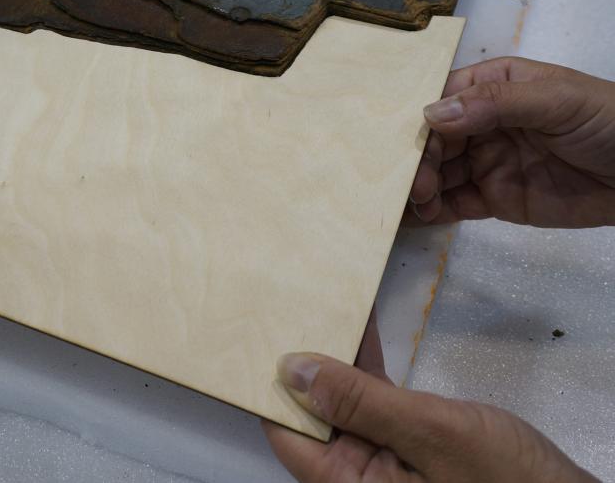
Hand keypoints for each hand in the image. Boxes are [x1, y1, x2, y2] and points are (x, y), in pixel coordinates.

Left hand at [262, 331, 597, 481]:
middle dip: (302, 364)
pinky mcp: (406, 448)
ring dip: (334, 360)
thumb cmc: (511, 480)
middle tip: (286, 305)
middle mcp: (358, 478)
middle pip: (312, 417)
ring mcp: (382, 464)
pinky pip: (374, 403)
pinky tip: (358, 328)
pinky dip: (366, 369)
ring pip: (342, 404)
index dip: (271, 387)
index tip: (260, 334)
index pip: (288, 435)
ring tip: (317, 305)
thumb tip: (292, 371)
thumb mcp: (431, 432)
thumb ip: (360, 401)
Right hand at [407, 57, 614, 227]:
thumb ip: (496, 104)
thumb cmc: (610, 122)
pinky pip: (455, 204)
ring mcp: (488, 162)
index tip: (401, 138)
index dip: (420, 116)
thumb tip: (434, 114)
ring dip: (418, 185)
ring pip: (438, 172)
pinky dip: (431, 211)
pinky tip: (414, 216)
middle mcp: (484, 123)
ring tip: (411, 201)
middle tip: (413, 182)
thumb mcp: (557, 100)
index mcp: (495, 87)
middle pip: (434, 138)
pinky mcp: (496, 199)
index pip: (444, 97)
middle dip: (416, 158)